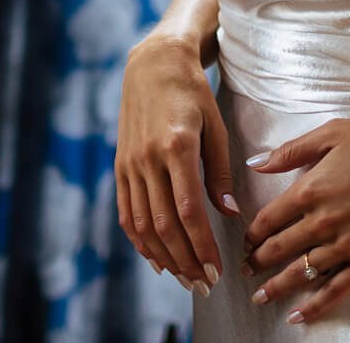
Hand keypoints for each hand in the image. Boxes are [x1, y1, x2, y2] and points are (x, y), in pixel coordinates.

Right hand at [115, 34, 240, 294]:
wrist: (153, 65)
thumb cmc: (193, 94)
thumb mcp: (216, 127)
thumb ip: (220, 173)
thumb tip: (229, 215)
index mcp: (177, 147)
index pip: (188, 211)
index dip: (202, 246)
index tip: (217, 270)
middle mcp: (148, 159)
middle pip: (165, 225)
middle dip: (185, 261)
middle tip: (204, 284)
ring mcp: (130, 164)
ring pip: (144, 224)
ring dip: (164, 257)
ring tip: (185, 278)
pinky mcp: (120, 167)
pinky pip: (127, 212)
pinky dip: (140, 240)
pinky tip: (157, 258)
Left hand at [240, 114, 349, 323]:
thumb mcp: (334, 132)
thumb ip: (291, 151)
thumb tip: (256, 163)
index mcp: (310, 189)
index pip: (268, 219)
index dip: (252, 233)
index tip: (246, 241)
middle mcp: (323, 222)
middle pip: (279, 249)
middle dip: (258, 262)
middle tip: (246, 271)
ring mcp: (347, 245)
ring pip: (301, 273)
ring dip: (277, 286)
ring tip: (260, 296)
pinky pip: (337, 290)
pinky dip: (315, 305)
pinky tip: (299, 315)